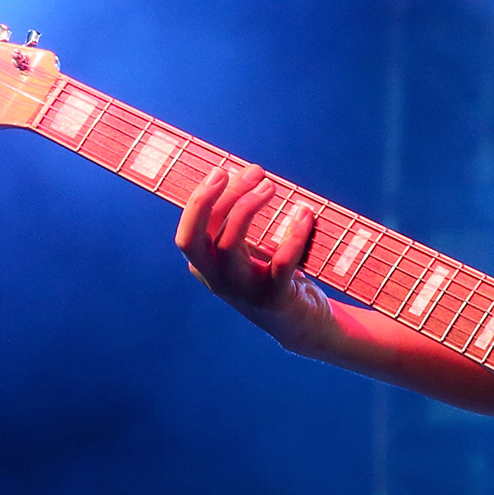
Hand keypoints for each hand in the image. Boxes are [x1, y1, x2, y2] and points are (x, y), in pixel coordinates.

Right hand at [176, 163, 316, 320]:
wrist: (302, 324)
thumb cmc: (272, 276)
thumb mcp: (247, 252)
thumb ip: (236, 223)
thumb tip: (243, 174)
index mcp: (207, 268)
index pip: (189, 233)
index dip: (200, 200)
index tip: (222, 170)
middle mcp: (218, 281)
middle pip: (198, 239)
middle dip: (215, 199)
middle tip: (253, 172)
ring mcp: (244, 292)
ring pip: (230, 245)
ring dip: (248, 207)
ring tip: (271, 185)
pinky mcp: (275, 298)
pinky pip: (281, 262)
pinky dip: (293, 234)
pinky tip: (304, 214)